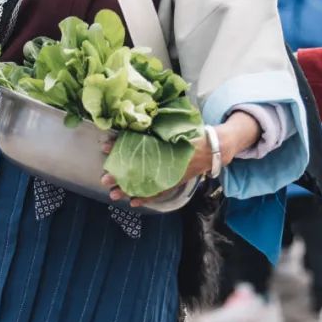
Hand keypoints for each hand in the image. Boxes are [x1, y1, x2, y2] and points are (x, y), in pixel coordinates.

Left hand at [101, 112, 260, 206]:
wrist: (216, 147)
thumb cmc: (195, 133)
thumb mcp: (177, 125)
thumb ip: (159, 124)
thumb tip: (137, 118)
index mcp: (166, 145)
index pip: (137, 146)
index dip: (120, 146)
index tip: (105, 146)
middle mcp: (166, 162)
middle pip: (138, 169)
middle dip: (120, 175)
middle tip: (104, 178)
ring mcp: (170, 174)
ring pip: (146, 184)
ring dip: (129, 190)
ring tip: (113, 195)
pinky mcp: (175, 180)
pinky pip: (159, 192)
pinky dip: (147, 197)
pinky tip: (134, 202)